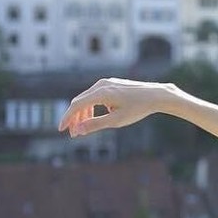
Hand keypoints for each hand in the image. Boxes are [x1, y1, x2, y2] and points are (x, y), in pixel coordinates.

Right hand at [58, 78, 176, 136]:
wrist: (156, 95)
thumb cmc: (138, 108)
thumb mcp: (116, 120)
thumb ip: (96, 124)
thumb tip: (78, 130)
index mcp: (101, 93)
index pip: (77, 105)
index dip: (67, 118)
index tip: (61, 129)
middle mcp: (101, 84)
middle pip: (79, 101)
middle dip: (75, 118)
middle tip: (74, 134)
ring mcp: (106, 83)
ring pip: (87, 98)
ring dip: (83, 113)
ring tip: (83, 128)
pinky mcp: (111, 84)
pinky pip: (95, 95)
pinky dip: (91, 107)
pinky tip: (95, 116)